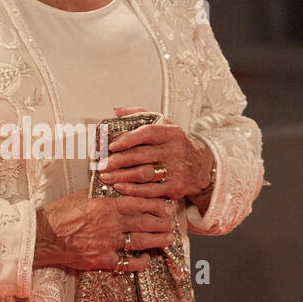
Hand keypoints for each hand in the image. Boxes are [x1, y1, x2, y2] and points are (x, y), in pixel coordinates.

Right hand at [33, 189, 176, 271]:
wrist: (43, 236)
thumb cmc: (59, 214)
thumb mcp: (81, 196)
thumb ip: (101, 194)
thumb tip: (116, 187)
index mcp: (105, 205)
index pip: (138, 203)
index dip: (155, 205)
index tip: (164, 206)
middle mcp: (109, 224)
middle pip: (143, 222)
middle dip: (161, 223)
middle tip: (172, 224)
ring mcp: (107, 243)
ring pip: (139, 242)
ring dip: (156, 241)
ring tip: (167, 240)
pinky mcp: (101, 260)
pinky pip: (126, 263)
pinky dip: (139, 262)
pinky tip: (146, 260)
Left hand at [95, 106, 213, 201]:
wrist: (201, 165)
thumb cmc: (175, 144)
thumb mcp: (163, 125)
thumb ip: (139, 115)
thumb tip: (116, 111)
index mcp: (172, 133)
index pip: (148, 133)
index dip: (127, 139)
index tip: (111, 145)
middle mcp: (176, 150)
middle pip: (141, 155)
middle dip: (117, 161)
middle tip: (101, 164)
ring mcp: (177, 170)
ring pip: (144, 174)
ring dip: (121, 176)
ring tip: (105, 176)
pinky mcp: (176, 187)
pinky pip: (150, 190)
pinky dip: (133, 190)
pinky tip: (120, 187)